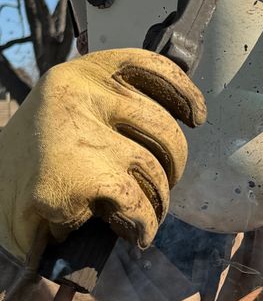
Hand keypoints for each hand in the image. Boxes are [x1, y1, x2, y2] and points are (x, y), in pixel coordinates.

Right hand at [0, 49, 205, 263]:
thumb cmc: (28, 169)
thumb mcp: (62, 118)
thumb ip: (105, 109)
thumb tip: (173, 113)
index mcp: (75, 76)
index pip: (147, 67)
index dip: (182, 91)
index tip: (196, 116)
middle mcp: (79, 98)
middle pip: (163, 130)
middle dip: (171, 165)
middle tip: (158, 186)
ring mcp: (79, 138)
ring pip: (156, 171)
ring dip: (157, 200)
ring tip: (139, 214)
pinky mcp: (78, 181)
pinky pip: (139, 205)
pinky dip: (144, 225)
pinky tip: (134, 233)